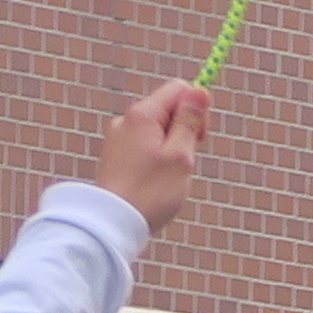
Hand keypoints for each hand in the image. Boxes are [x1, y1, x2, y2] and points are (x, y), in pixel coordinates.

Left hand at [95, 80, 211, 233]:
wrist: (112, 223)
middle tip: (184, 163)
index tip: (200, 138)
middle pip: (167, 110)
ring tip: (166, 178)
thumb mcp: (180, 156)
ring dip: (171, 149)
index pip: (179, 89)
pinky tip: (153, 184)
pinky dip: (156, 160)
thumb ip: (189, 121)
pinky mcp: (115, 156)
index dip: (197, 109)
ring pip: (157, 132)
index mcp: (143, 115)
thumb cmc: (150, 192)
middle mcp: (126, 120)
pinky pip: (144, 147)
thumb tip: (199, 91)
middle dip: (184, 132)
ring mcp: (118, 138)